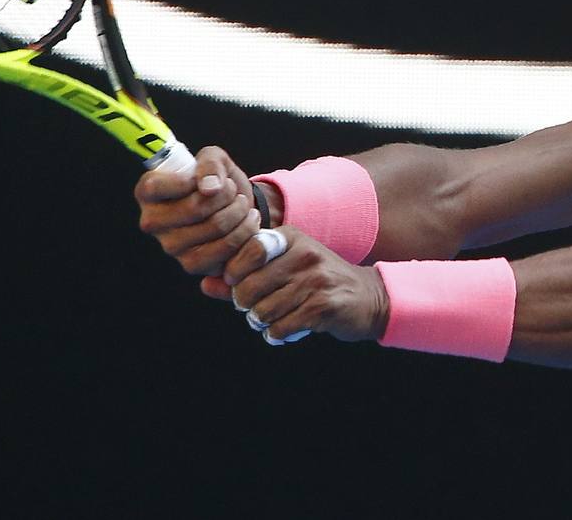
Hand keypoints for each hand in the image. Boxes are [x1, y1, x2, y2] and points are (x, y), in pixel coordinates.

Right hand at [136, 145, 261, 279]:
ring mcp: (171, 247)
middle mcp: (152, 222)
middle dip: (226, 194)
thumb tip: (209, 188)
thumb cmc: (217, 180)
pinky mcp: (192, 264)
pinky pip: (226, 249)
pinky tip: (247, 221)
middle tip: (232, 189)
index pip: (155, 186)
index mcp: (148, 193)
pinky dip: (245, 231)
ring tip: (242, 204)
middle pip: (194, 208)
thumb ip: (210, 164)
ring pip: (215, 227)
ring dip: (239, 211)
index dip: (187, 180)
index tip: (205, 179)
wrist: (235, 207)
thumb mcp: (214, 158)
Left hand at [201, 228, 389, 344]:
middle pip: (250, 286)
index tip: (237, 284)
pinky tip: (284, 330)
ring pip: (264, 310)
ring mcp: (316, 280)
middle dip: (244, 304)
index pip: (249, 250)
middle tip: (253, 308)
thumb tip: (205, 284)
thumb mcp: (284, 269)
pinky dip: (277, 334)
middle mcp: (304, 254)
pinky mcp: (324, 306)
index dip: (234, 272)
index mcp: (292, 238)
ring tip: (271, 319)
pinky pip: (282, 327)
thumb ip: (243, 276)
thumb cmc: (317, 282)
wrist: (367, 298)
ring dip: (261, 322)